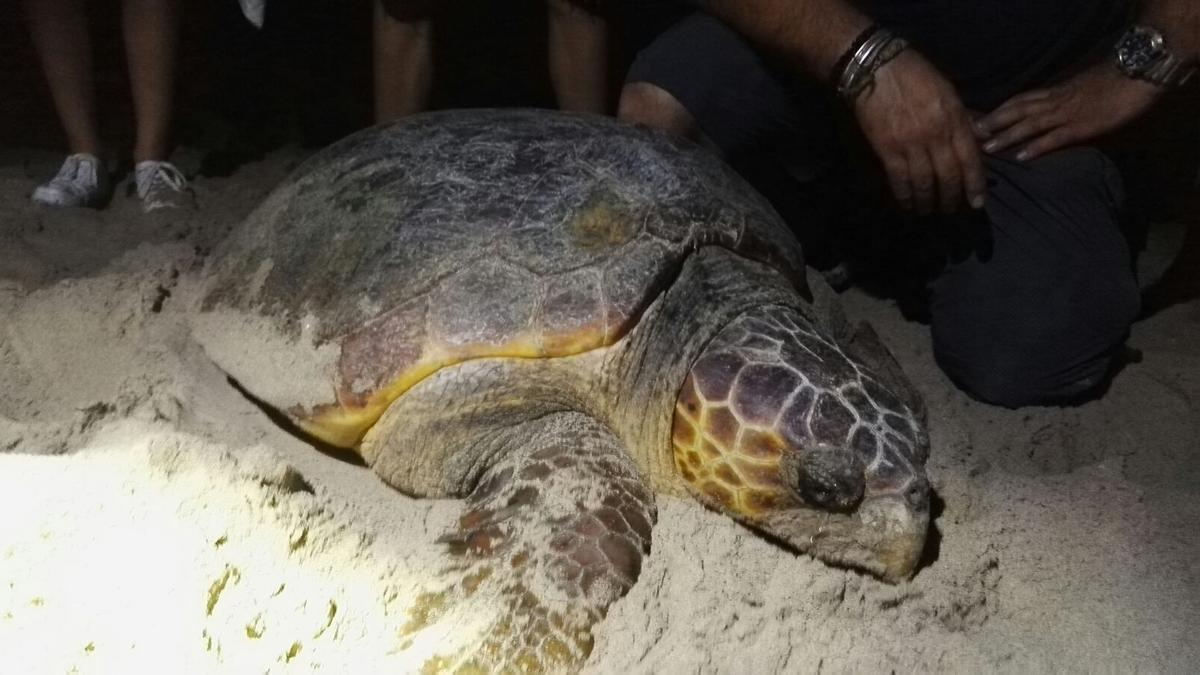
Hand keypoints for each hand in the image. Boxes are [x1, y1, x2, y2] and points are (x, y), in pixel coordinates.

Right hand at [853, 49, 986, 214]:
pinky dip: (904, 196)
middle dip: (951, 198)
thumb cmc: (915, 75)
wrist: (877, 68)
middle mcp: (936, 135)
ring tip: (927, 210)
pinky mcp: (887, 148)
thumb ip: (964, 118)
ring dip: (927, 201)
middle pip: (948, 175)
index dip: (974, 184)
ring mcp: (911, 143)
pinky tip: (906, 205)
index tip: (977, 203)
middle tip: (950, 210)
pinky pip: (899, 179)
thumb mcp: (948, 92)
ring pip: (924, 182)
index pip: (970, 159)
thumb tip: (981, 139)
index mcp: (954, 119)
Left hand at [978, 63, 1162, 161]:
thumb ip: (1063, 100)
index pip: (1020, 100)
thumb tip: (1050, 114)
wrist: (1137, 74)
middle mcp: (1055, 101)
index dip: (998, 110)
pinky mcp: (1082, 126)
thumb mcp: (1080, 89)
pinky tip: (1021, 156)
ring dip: (1007, 135)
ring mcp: (1067, 113)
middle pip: (1017, 110)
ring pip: (1030, 124)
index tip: (977, 118)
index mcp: (1056, 91)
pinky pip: (1055, 137)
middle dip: (993, 122)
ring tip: (986, 148)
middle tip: (970, 134)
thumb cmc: (1113, 82)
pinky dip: (1037, 146)